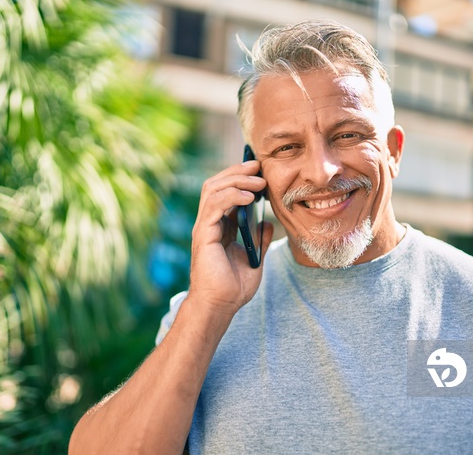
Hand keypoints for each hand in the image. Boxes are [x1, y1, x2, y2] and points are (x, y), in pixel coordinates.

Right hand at [188, 160, 273, 316]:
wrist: (221, 306)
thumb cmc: (233, 288)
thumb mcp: (254, 259)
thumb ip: (259, 240)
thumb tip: (268, 224)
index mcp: (218, 227)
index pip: (225, 192)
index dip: (240, 178)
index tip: (260, 170)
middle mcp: (208, 223)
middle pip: (216, 184)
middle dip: (237, 170)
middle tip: (258, 164)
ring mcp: (204, 227)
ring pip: (213, 188)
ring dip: (237, 179)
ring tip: (258, 180)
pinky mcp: (204, 234)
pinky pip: (215, 204)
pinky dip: (232, 195)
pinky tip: (250, 196)